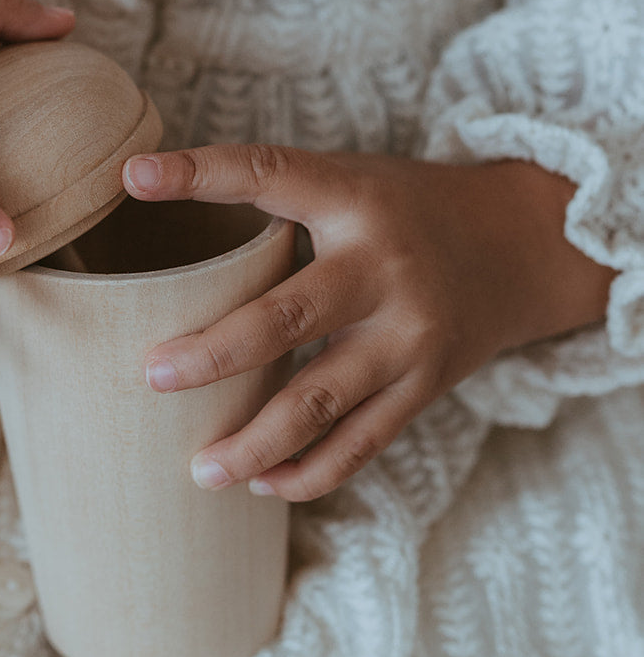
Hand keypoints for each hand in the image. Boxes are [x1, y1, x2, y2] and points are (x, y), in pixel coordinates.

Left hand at [122, 145, 615, 499]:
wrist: (520, 246)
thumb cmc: (403, 209)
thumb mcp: (349, 179)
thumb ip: (271, 190)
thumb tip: (146, 186)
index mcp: (351, 198)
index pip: (269, 174)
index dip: (202, 173)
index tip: (135, 177)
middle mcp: (381, 268)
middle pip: (287, 318)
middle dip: (215, 354)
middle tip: (152, 374)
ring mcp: (407, 336)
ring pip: (320, 401)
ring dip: (254, 442)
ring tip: (199, 467)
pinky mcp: (424, 386)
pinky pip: (361, 443)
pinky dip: (308, 471)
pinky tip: (261, 482)